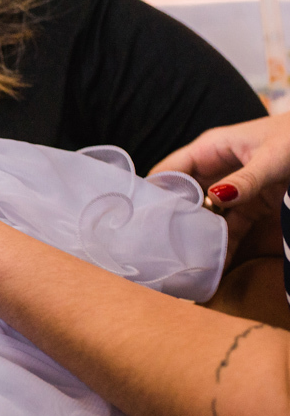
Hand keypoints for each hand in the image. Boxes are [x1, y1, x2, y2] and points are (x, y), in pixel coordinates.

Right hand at [152, 112, 289, 262]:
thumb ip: (246, 179)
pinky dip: (223, 246)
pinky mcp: (251, 206)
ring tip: (184, 264)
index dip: (153, 192)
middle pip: (183, 198)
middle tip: (159, 250)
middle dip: (172, 222)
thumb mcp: (273, 157)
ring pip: (206, 217)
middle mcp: (214, 170)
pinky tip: (215, 265)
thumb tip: (215, 198)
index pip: (168, 171)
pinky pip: (231, 228)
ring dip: (198, 239)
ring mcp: (232, 190)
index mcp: (209, 150)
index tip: (141, 219)